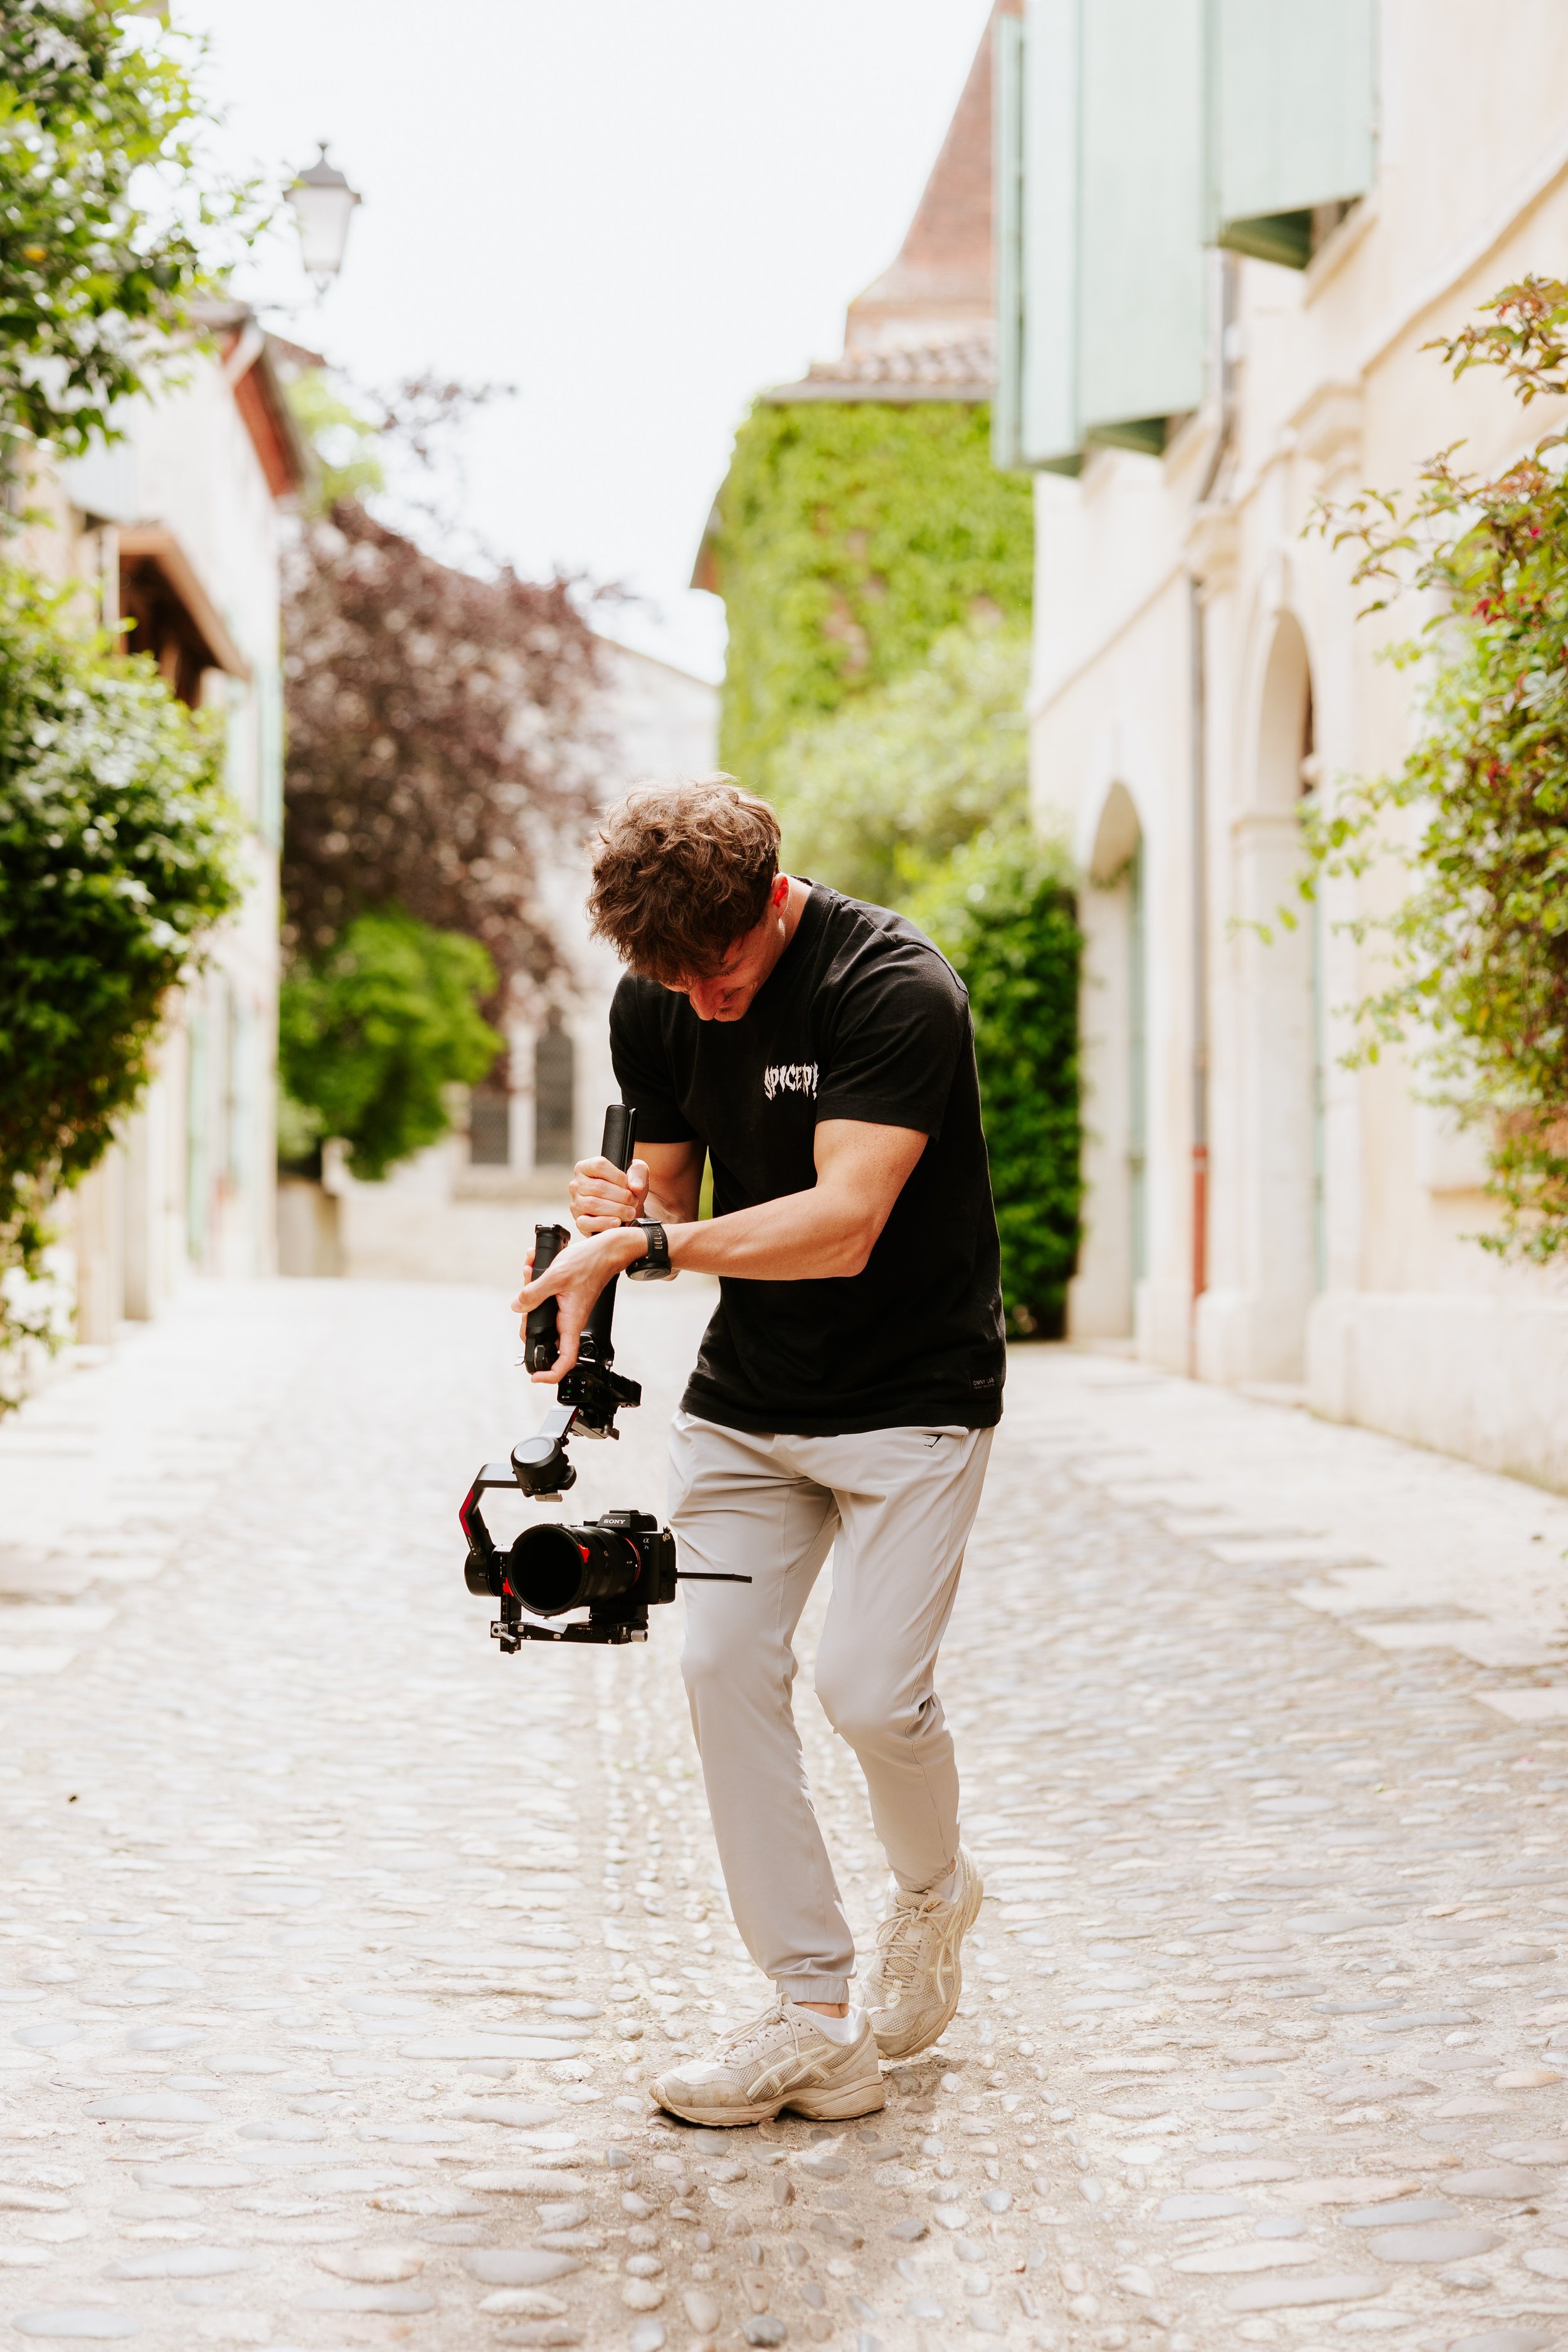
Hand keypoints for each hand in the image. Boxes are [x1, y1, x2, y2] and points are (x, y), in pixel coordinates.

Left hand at [511, 1227, 643, 1381]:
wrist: (605, 1251)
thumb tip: (517, 1307)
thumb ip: (534, 1293)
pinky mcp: (564, 1299)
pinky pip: (545, 1299)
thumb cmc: (589, 1263)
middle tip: (521, 1301)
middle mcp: (569, 1320)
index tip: (534, 1375)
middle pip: (545, 1336)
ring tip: (527, 1274)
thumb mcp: (556, 1276)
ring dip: (530, 1295)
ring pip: (541, 1314)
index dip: (550, 1374)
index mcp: (571, 1322)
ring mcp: (567, 1310)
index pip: (564, 1360)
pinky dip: (536, 1285)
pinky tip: (533, 1268)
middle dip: (527, 1319)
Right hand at [569, 1152, 648, 1234]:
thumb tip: (635, 1186)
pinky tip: (617, 1222)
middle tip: (633, 1202)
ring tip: (630, 1212)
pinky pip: (586, 1223)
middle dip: (622, 1196)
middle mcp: (577, 1184)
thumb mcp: (637, 1174)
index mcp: (586, 1167)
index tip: (630, 1186)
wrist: (628, 1210)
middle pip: (598, 1187)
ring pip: (593, 1205)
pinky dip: (604, 1223)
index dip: (619, 1177)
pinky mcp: (579, 1221)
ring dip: (617, 1210)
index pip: (599, 1166)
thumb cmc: (628, 1190)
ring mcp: (576, 1203)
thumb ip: (639, 1172)